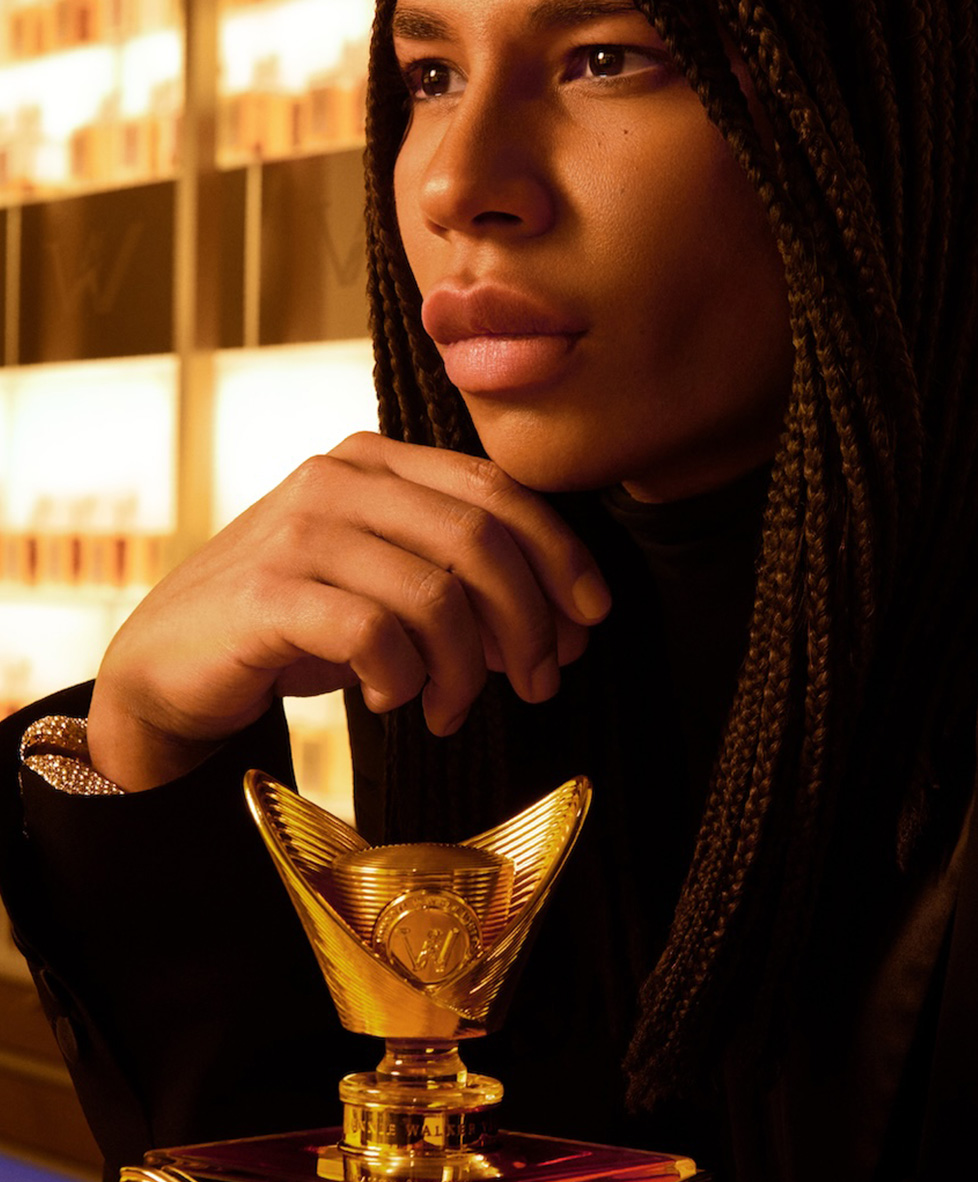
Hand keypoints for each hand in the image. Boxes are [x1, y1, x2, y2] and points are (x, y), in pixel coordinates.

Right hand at [87, 433, 610, 790]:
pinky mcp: (267, 594)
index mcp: (377, 460)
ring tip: (451, 709)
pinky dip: (403, 680)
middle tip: (539, 683)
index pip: (498, 490)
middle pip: (481, 539)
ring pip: (437, 595)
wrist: (174, 663)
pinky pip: (376, 636)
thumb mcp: (386, 584)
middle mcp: (340, 478)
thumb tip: (560, 625)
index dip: (560, 555)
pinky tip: (389, 698)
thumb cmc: (297, 622)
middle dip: (529, 621)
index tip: (589, 618)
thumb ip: (460, 580)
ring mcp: (300, 530)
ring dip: (465, 669)